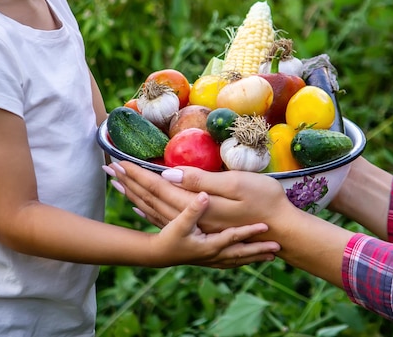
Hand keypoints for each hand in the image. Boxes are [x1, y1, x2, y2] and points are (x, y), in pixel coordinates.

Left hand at [108, 162, 294, 234]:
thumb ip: (202, 180)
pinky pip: (168, 220)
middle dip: (130, 182)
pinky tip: (143, 207)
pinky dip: (150, 211)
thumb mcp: (238, 185)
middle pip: (153, 199)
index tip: (118, 159)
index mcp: (197, 205)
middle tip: (108, 168)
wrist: (284, 232)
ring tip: (118, 184)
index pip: (159, 185)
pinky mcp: (202, 229)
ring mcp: (196, 227)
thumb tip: (169, 174)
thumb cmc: (267, 202)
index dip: (138, 172)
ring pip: (156, 211)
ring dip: (136, 196)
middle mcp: (192, 219)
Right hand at [152, 190, 279, 268]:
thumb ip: (192, 209)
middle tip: (278, 248)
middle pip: (241, 253)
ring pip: (237, 260)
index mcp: (210, 245)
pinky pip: (230, 263)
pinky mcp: (207, 260)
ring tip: (270, 256)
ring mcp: (211, 259)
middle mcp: (214, 255)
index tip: (266, 227)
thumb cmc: (169, 238)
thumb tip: (204, 194)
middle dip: (259, 251)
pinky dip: (241, 261)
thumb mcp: (179, 222)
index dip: (250, 232)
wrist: (157, 255)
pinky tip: (246, 260)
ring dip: (253, 257)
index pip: (234, 238)